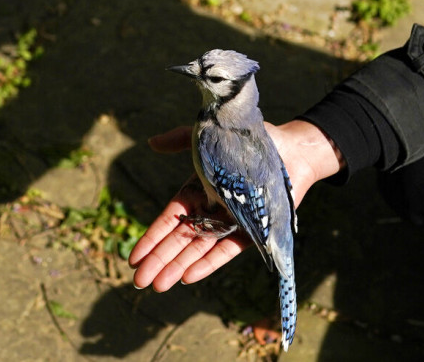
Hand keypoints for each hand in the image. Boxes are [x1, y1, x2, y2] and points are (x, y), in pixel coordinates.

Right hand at [128, 120, 343, 291]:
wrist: (290, 149)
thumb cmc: (247, 139)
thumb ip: (179, 140)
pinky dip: (209, 263)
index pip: (168, 220)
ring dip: (178, 267)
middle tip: (138, 281)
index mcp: (195, 191)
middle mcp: (209, 211)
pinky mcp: (251, 232)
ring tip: (159, 286)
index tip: (133, 257)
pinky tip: (189, 276)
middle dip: (158, 261)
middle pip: (178, 240)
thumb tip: (150, 143)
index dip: (151, 239)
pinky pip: (226, 250)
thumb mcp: (207, 138)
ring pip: (198, 250)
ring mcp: (229, 223)